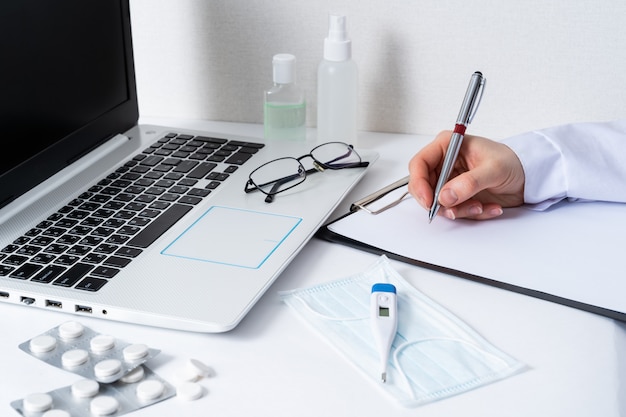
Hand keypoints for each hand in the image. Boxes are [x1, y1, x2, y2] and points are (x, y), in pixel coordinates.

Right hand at [408, 130, 525, 219]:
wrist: (529, 177)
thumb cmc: (513, 162)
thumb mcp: (493, 169)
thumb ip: (469, 183)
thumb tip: (446, 196)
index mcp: (448, 146)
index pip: (419, 164)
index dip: (419, 183)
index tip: (429, 200)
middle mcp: (445, 163)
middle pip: (423, 187)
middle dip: (438, 202)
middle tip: (454, 210)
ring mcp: (450, 180)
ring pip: (438, 202)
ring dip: (459, 210)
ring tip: (480, 207)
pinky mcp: (458, 195)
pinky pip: (453, 210)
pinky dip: (470, 213)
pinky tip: (488, 207)